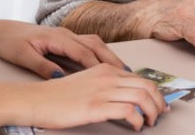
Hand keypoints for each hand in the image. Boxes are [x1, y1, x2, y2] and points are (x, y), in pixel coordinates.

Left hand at [0, 21, 125, 78]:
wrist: (1, 31)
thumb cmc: (10, 42)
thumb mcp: (22, 56)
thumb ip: (41, 66)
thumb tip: (59, 76)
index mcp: (56, 37)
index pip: (83, 52)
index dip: (98, 65)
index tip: (111, 77)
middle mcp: (65, 34)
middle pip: (95, 45)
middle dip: (112, 59)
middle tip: (127, 73)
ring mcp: (66, 34)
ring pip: (94, 43)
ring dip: (109, 55)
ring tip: (123, 70)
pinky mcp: (65, 39)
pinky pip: (89, 44)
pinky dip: (100, 53)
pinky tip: (106, 63)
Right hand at [18, 67, 167, 130]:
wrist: (35, 99)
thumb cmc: (55, 95)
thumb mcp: (84, 82)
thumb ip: (103, 85)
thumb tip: (122, 97)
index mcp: (104, 69)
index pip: (140, 77)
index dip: (154, 92)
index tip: (158, 103)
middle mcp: (106, 77)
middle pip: (147, 85)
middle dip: (159, 102)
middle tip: (159, 114)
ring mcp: (102, 91)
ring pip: (142, 96)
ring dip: (152, 112)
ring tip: (150, 122)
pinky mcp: (96, 106)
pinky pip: (129, 110)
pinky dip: (138, 120)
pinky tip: (136, 126)